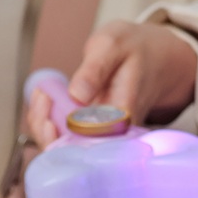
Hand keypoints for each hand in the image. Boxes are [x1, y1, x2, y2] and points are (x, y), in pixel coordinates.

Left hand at [26, 21, 197, 148]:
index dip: (61, 135)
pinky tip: (45, 98)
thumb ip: (95, 68)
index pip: (89, 141)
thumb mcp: (113, 45)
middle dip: (46, 130)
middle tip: (41, 97)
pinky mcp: (96, 131)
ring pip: (66, 146)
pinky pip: (67, 135)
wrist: (156, 58)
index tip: (47, 107)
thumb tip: (78, 94)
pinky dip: (50, 119)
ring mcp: (104, 134)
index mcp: (123, 116)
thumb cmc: (135, 52)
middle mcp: (114, 133)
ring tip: (42, 94)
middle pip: (74, 152)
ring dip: (44, 124)